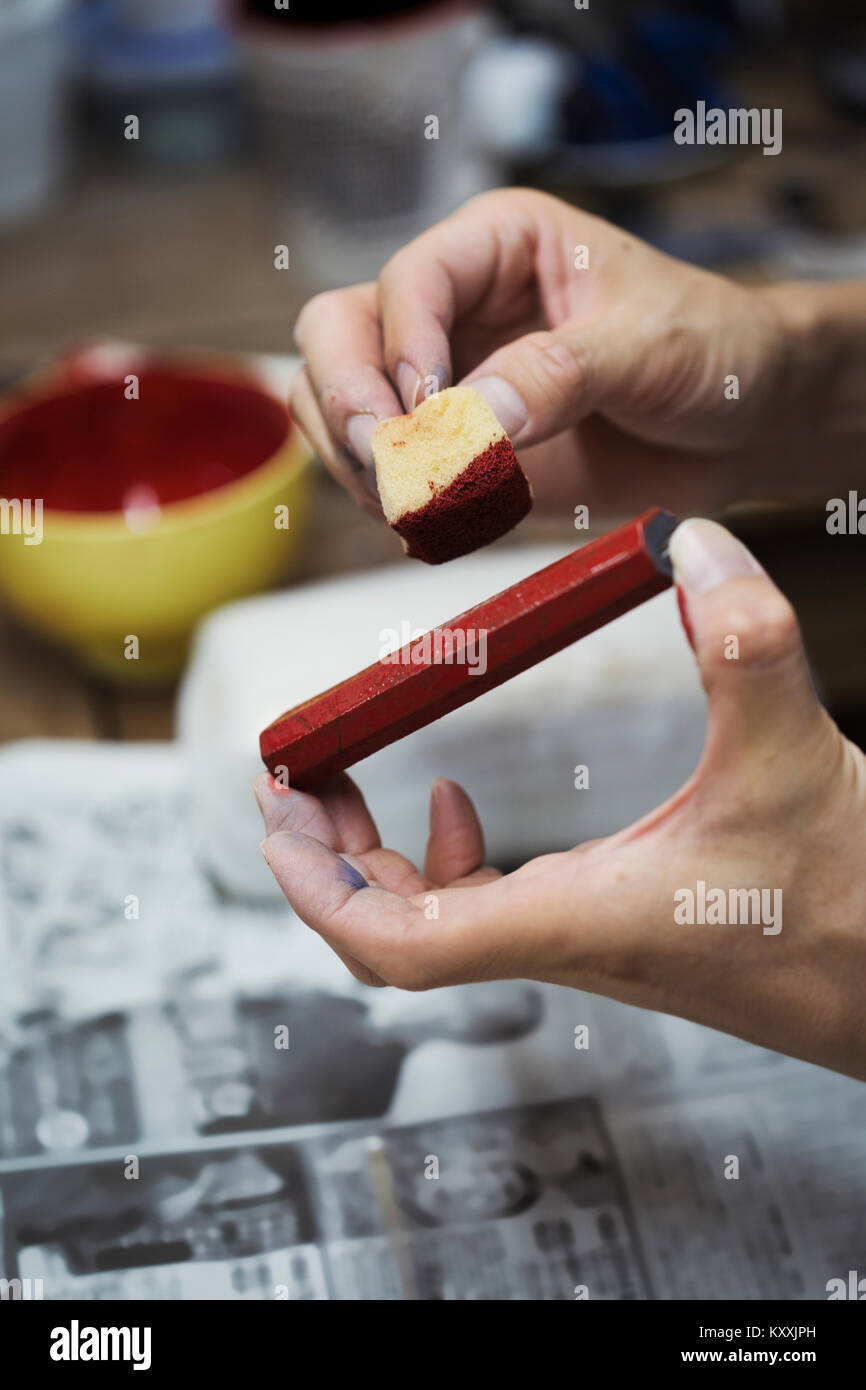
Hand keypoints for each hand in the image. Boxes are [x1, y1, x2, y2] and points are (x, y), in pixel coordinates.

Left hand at [256, 519, 865, 1080]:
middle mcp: (561, 942)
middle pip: (392, 938)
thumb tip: (691, 542)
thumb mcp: (796, 755)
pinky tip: (454, 805)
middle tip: (290, 788)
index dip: (319, 892)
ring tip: (346, 786)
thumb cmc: (852, 908)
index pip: (400, 943)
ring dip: (373, 861)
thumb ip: (744, 639)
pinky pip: (487, 907)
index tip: (278, 822)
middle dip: (324, 865)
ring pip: (431, 925)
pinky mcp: (605, 929)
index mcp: (575, 917)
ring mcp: (577, 943)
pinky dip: (447, 858)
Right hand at [288, 188, 865, 519]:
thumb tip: (472, 419)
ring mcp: (443, 384)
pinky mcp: (451, 451)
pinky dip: (392, 505)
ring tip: (421, 502)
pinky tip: (441, 521)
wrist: (742, 423)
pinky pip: (381, 474)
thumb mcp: (647, 346)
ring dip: (358, 462)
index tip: (428, 408)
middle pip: (337, 335)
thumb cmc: (710, 348)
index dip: (403, 345)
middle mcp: (452, 309)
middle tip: (390, 463)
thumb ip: (558, 375)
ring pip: (338, 407)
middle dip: (349, 401)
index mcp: (496, 246)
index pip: (408, 281)